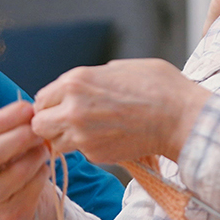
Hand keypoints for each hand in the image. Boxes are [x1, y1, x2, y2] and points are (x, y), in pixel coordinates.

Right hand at [0, 101, 60, 219]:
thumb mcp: (0, 140)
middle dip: (20, 136)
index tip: (27, 108)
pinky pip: (31, 188)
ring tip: (44, 149)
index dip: (5, 117)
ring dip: (36, 155)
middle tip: (39, 128)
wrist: (14, 196)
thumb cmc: (8, 160)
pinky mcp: (7, 212)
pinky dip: (42, 173)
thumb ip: (10, 125)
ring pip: (16, 172)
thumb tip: (32, 110)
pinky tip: (43, 168)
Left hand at [31, 59, 211, 163]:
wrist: (180, 117)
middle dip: (50, 123)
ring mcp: (82, 134)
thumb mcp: (120, 67)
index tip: (61, 107)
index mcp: (76, 81)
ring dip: (65, 138)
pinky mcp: (95, 153)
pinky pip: (79, 152)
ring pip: (54, 142)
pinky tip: (107, 137)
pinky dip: (87, 148)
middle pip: (39, 123)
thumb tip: (87, 83)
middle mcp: (72, 108)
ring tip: (87, 131)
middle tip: (67, 122)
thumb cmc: (158, 87)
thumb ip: (95, 76)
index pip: (41, 98)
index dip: (50, 104)